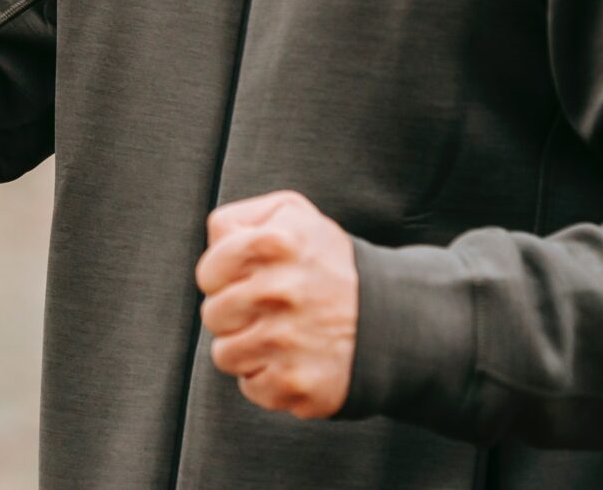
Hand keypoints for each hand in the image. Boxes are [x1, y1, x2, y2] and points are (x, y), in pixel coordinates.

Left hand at [195, 189, 357, 419]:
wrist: (393, 320)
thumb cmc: (329, 265)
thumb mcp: (292, 215)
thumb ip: (241, 219)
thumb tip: (215, 241)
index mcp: (275, 243)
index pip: (208, 273)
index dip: (224, 279)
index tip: (249, 280)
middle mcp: (281, 291)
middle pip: (213, 315)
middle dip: (235, 314)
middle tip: (270, 310)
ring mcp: (288, 341)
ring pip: (225, 354)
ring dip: (247, 348)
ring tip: (281, 335)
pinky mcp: (297, 383)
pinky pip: (251, 387)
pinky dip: (268, 378)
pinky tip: (295, 360)